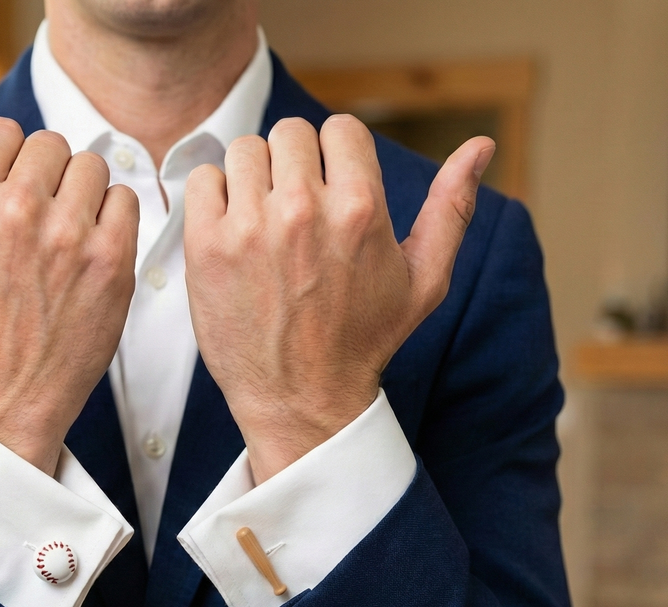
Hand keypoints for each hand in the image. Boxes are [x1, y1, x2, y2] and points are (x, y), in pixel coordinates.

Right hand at [0, 102, 138, 475]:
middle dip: (44, 176)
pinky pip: (125, 200)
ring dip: (80, 192)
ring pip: (91, 166)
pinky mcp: (111, 262)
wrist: (6, 396)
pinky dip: (113, 217)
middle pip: (50, 145)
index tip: (7, 195)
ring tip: (64, 232)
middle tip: (37, 218)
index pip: (3, 131)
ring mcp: (70, 237)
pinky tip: (91, 248)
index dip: (7, 161)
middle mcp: (18, 212)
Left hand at [184, 114, 494, 483]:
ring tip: (262, 222)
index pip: (340, 129)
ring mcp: (249, 227)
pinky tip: (230, 232)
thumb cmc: (363, 341)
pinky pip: (203, 180)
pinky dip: (214, 198)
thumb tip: (482, 144)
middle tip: (294, 211)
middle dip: (295, 164)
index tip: (330, 192)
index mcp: (360, 208)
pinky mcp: (207, 248)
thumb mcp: (424, 281)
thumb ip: (452, 209)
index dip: (336, 157)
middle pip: (290, 133)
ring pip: (245, 151)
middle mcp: (304, 210)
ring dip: (253, 178)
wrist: (301, 399)